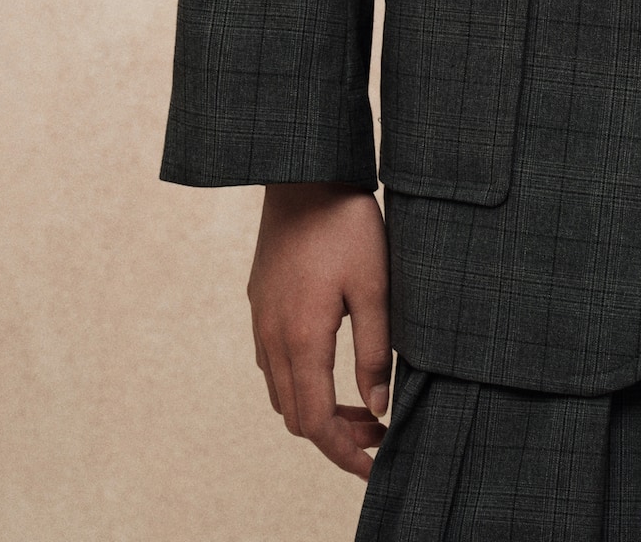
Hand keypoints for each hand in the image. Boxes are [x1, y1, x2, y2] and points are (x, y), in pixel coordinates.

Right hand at [248, 183, 391, 479]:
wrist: (304, 174)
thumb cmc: (346, 224)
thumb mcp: (375, 286)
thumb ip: (375, 351)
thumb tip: (378, 407)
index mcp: (302, 338)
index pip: (316, 423)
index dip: (345, 454)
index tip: (376, 466)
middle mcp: (273, 337)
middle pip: (296, 416)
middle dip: (336, 436)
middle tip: (379, 430)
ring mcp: (262, 320)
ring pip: (281, 392)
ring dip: (317, 410)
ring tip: (362, 403)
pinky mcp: (261, 303)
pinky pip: (273, 363)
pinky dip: (301, 383)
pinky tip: (332, 366)